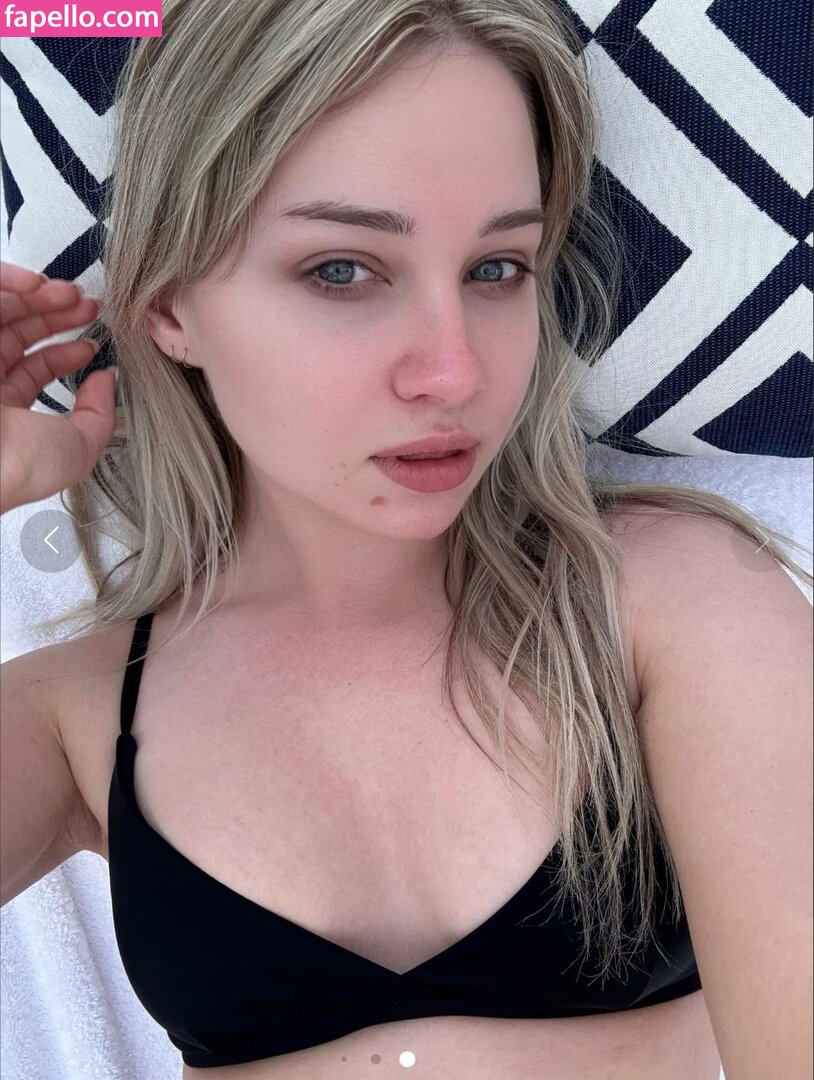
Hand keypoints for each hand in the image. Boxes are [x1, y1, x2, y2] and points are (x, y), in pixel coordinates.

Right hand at [0, 260, 115, 514]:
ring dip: (40, 296)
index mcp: (7, 412)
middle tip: (90, 307)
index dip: (66, 353)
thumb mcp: (79, 447)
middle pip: (19, 334)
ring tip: (73, 294)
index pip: (35, 370)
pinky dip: (9, 281)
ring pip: (2, 311)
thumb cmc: (19, 465)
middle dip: (58, 317)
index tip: (93, 344)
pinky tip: (37, 284)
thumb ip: (100, 413)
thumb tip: (108, 380)